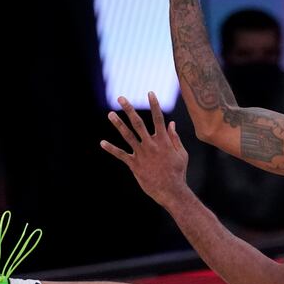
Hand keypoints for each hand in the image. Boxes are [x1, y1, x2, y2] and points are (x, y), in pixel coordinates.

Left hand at [101, 92, 189, 206]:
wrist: (171, 191)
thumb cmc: (178, 172)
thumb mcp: (181, 154)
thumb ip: (175, 138)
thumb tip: (171, 124)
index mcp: (164, 141)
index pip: (158, 118)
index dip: (154, 104)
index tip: (150, 92)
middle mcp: (151, 144)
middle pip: (138, 123)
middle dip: (129, 109)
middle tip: (120, 98)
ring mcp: (141, 154)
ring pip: (127, 135)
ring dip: (118, 124)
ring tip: (110, 114)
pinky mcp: (134, 165)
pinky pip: (121, 155)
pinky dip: (111, 149)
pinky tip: (102, 143)